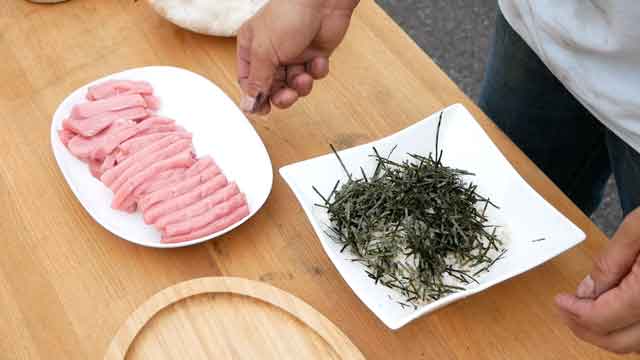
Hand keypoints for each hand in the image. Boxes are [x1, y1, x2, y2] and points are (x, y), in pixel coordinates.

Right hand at [236, 0, 358, 113]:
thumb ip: (257, 81)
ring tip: (304, 77)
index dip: (256, 97)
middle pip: (272, 87)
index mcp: (251, 47)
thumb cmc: (289, 15)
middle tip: (288, 96)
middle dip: (282, 95)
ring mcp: (293, 54)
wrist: (323, 0)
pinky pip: (313, 75)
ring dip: (300, 85)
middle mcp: (271, 52)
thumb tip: (248, 104)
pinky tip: (318, 60)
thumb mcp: (264, 51)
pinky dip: (317, 72)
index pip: (249, 81)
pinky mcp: (313, 55)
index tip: (264, 110)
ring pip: (293, 85)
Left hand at [556, 207, 639, 353]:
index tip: (560, 301)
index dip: (574, 312)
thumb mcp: (639, 228)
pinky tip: (616, 315)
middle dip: (585, 328)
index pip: (602, 318)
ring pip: (638, 344)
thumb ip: (610, 262)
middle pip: (619, 341)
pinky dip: (631, 332)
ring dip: (608, 334)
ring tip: (586, 313)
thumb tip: (588, 290)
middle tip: (566, 310)